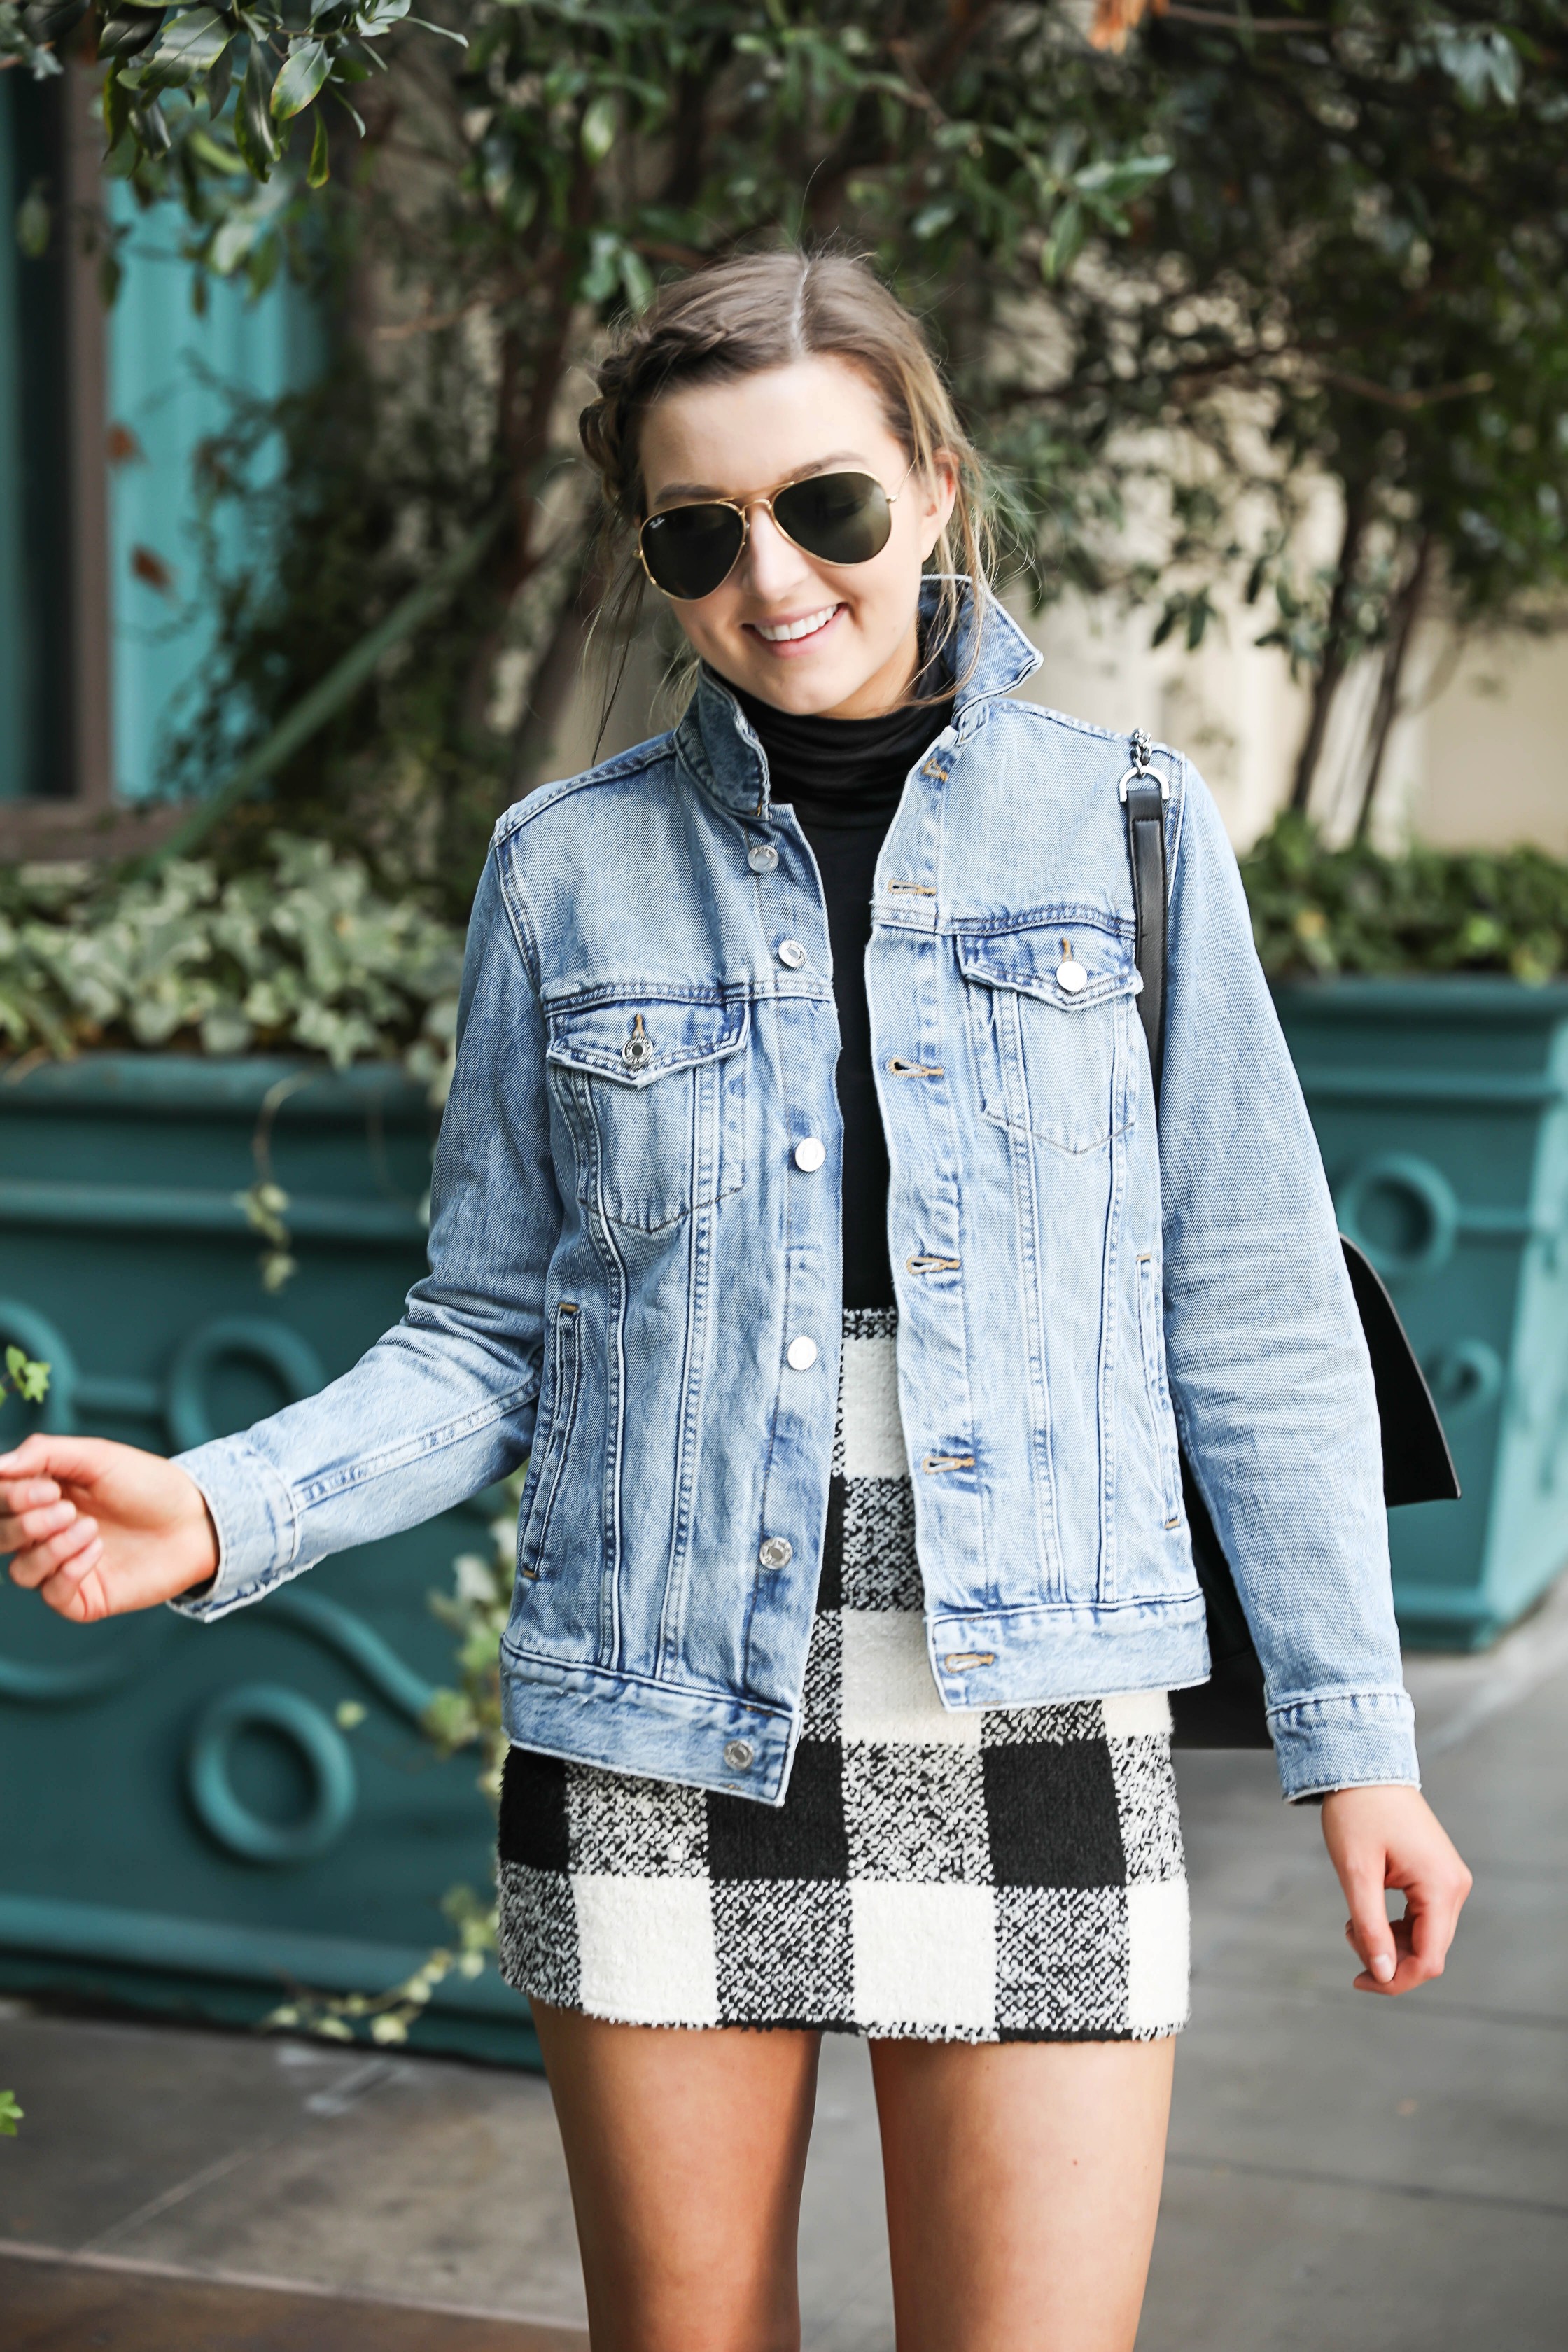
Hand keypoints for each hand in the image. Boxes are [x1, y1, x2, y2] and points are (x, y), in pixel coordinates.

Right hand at [0, 1433, 218, 1621]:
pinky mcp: (83, 1597)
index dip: (10, 1498)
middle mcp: (45, 1534)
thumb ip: (44, 1454)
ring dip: (49, 1548)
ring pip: (20, 1571)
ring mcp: (62, 1567)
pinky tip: (98, 1549)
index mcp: (42, 1497)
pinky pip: (52, 1594)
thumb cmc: (147, 1484)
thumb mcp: (97, 1456)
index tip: (47, 1488)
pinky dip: (69, 1571)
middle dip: (26, 1523)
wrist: (196, 1520)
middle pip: (1, 1537)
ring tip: (89, 1528)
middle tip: (66, 1509)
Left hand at [1321, 1784, 1471, 1995]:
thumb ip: (1371, 1928)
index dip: (1395, 1980)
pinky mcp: (1437, 1874)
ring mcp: (1449, 1880)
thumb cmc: (1357, 1813)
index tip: (1358, 1980)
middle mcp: (1455, 1886)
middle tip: (1348, 1936)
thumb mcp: (1356, 1873)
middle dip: (1389, 1960)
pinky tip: (1367, 1914)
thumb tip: (1383, 1975)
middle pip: (1430, 1951)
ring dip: (1391, 1943)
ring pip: (1426, 1937)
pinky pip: (1423, 1918)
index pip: (1429, 1959)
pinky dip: (1395, 1926)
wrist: (1363, 1766)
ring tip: (1354, 1922)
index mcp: (1441, 1887)